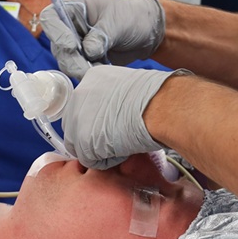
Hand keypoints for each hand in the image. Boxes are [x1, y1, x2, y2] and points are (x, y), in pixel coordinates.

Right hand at [39, 0, 165, 79]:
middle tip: (87, 68)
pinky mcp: (84, 60)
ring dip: (81, 68)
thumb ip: (101, 35)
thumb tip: (88, 52)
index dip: (56, 33)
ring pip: (66, 61)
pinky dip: (90, 74)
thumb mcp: (117, 21)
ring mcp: (75, 44)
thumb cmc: (131, 15)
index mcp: (74, 7)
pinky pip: (79, 70)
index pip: (51, 18)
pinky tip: (105, 69)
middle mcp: (70, 26)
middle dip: (71, 59)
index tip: (71, 46)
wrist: (146, 30)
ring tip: (102, 67)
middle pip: (57, 46)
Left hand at [61, 66, 184, 169]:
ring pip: (81, 144)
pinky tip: (122, 151)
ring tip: (122, 144)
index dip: (98, 119)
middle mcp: (80, 95)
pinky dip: (106, 160)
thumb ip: (114, 97)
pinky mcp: (82, 141)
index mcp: (92, 78)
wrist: (160, 108)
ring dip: (99, 148)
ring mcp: (77, 118)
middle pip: (76, 124)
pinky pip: (90, 160)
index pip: (84, 106)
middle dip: (93, 135)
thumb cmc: (156, 98)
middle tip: (116, 137)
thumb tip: (115, 111)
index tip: (112, 123)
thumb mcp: (130, 87)